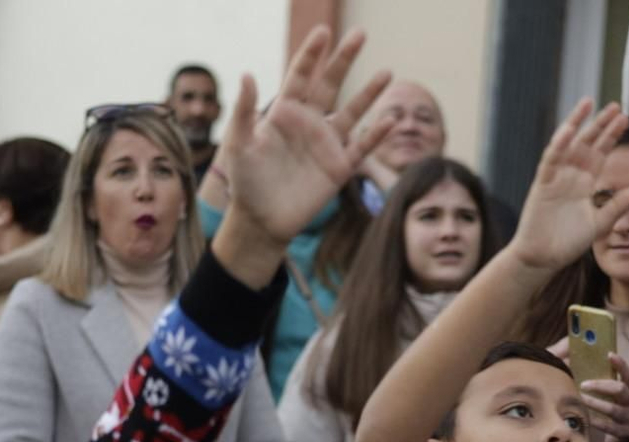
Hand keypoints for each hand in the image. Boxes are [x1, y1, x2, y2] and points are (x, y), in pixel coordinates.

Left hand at [215, 28, 393, 250]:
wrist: (261, 221)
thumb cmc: (245, 182)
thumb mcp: (239, 145)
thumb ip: (243, 111)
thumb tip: (246, 73)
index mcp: (284, 112)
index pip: (301, 76)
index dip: (312, 54)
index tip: (323, 32)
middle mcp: (309, 123)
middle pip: (331, 84)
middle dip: (344, 59)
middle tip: (360, 34)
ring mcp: (326, 144)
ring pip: (353, 111)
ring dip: (370, 92)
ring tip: (388, 72)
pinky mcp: (339, 168)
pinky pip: (362, 148)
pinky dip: (377, 135)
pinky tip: (390, 121)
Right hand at [508, 100, 628, 273]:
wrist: (543, 259)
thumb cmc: (568, 244)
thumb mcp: (600, 224)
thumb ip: (618, 206)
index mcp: (585, 184)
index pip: (600, 153)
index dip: (612, 136)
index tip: (625, 118)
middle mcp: (571, 176)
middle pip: (587, 143)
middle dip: (600, 124)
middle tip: (615, 105)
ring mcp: (555, 178)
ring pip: (567, 144)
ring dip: (577, 124)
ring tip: (589, 103)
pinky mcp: (542, 185)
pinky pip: (551, 160)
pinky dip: (559, 145)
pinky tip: (569, 130)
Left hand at [579, 353, 628, 441]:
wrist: (621, 441)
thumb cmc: (609, 414)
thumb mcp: (609, 397)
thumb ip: (599, 383)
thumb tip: (573, 362)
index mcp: (628, 391)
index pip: (628, 374)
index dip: (620, 364)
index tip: (609, 354)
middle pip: (620, 389)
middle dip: (601, 386)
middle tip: (583, 384)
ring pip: (612, 409)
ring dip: (595, 403)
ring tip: (580, 399)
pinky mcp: (624, 433)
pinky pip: (608, 427)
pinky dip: (596, 421)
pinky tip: (585, 418)